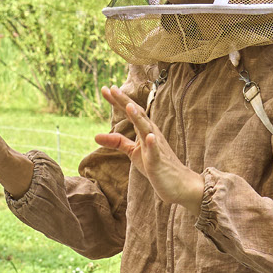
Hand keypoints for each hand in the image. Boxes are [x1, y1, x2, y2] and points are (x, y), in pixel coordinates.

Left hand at [96, 87, 202, 208]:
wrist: (177, 184)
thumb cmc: (155, 165)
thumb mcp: (133, 152)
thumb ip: (117, 142)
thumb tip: (95, 135)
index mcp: (144, 130)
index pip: (130, 112)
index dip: (118, 101)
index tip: (106, 89)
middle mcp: (151, 134)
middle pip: (138, 115)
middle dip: (125, 102)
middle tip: (112, 88)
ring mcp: (156, 147)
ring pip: (147, 129)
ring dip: (138, 118)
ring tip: (128, 106)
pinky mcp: (159, 162)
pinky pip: (156, 152)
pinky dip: (152, 143)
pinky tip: (149, 136)